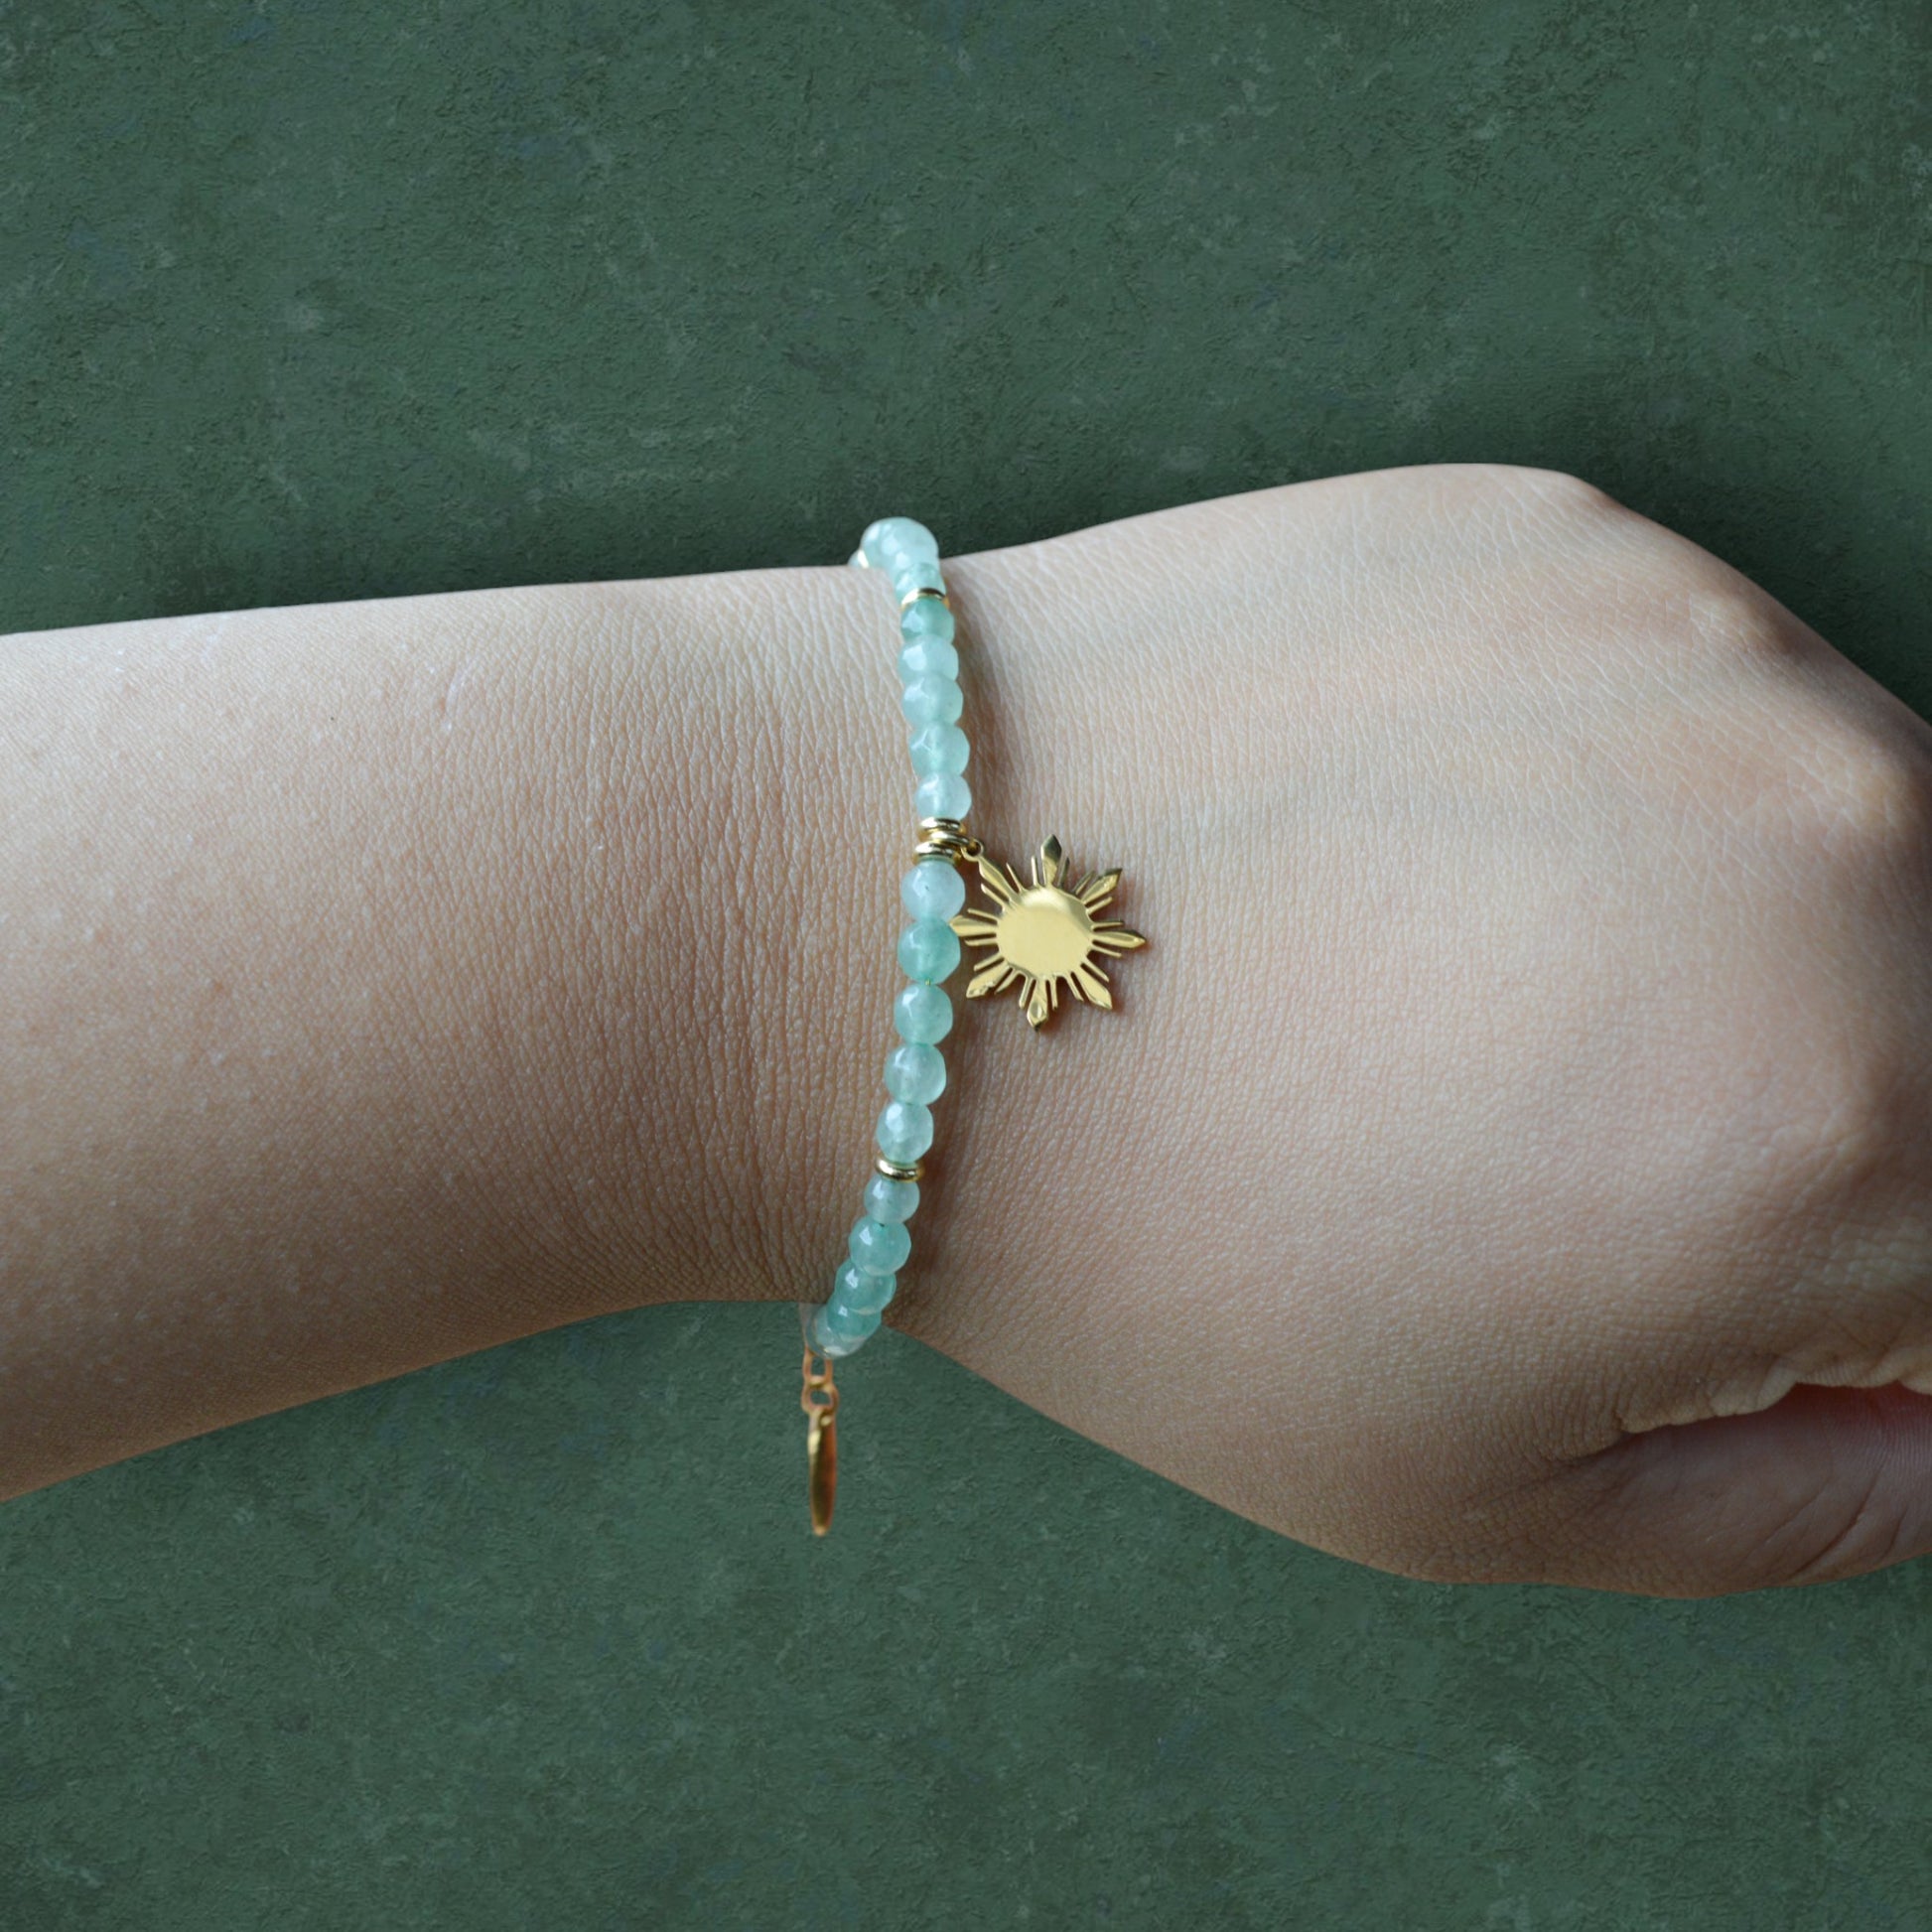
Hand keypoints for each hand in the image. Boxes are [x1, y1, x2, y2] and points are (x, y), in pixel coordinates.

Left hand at [884, 464, 1931, 1596]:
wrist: (863, 927)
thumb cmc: (1138, 1251)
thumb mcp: (1472, 1497)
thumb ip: (1793, 1503)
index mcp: (1853, 1134)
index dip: (1863, 1297)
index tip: (1706, 1276)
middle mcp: (1848, 850)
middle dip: (1832, 1105)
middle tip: (1571, 1125)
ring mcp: (1712, 650)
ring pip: (1861, 832)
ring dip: (1740, 928)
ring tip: (1465, 975)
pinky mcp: (1571, 530)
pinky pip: (1697, 686)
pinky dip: (1616, 778)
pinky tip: (1405, 830)